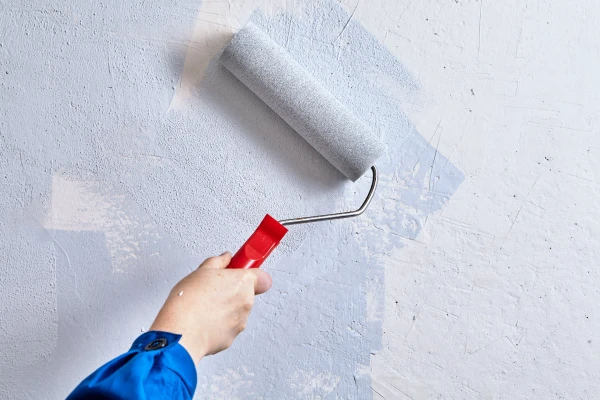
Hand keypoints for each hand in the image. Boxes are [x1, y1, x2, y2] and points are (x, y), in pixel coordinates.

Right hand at [149, 252, 271, 362]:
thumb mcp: (201, 271)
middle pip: (247, 293)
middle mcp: (246, 302)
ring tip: (205, 306)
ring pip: (237, 311)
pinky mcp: (232, 338)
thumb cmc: (189, 302)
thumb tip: (225, 259)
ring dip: (225, 308)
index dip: (252, 274)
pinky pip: (228, 327)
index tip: (242, 271)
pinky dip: (219, 324)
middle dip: (233, 291)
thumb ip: (218, 262)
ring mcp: (240, 321)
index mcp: (242, 282)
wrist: (181, 332)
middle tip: (214, 289)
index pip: (263, 277)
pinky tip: (203, 320)